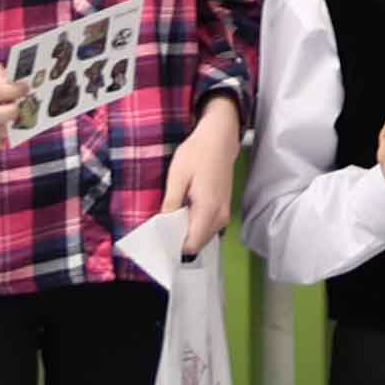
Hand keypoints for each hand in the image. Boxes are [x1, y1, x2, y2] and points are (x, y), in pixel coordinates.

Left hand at [162, 94, 243, 241]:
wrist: (220, 138)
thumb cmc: (198, 153)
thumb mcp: (177, 176)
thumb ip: (171, 204)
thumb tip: (163, 225)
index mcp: (208, 209)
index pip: (192, 244)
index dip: (174, 247)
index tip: (159, 242)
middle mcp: (220, 215)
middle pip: (198, 244)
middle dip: (179, 241)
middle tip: (161, 231)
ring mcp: (224, 213)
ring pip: (204, 237)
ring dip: (187, 233)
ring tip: (171, 220)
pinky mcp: (224, 208)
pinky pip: (208, 227)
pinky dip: (195, 226)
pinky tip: (184, 213)